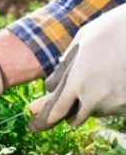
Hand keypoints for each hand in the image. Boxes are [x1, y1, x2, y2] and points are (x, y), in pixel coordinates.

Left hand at [29, 5, 125, 131]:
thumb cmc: (112, 29)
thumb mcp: (82, 41)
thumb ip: (65, 66)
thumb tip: (52, 85)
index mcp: (78, 80)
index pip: (57, 110)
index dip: (47, 119)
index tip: (36, 125)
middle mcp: (95, 96)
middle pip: (76, 119)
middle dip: (73, 111)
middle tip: (75, 100)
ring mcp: (116, 103)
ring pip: (99, 112)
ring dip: (97, 103)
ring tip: (105, 76)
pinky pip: (117, 108)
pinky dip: (115, 100)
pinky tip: (118, 80)